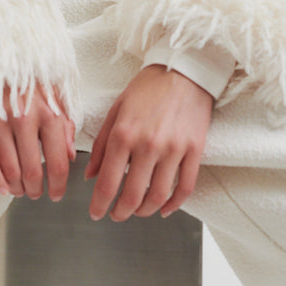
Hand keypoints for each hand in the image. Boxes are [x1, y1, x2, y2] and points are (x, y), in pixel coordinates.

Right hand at [0, 83, 75, 200]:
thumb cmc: (29, 74)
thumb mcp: (56, 94)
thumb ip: (65, 125)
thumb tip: (69, 155)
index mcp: (49, 113)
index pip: (58, 161)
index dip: (58, 185)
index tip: (56, 193)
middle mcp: (25, 118)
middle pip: (32, 170)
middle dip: (35, 189)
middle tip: (36, 193)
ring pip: (9, 169)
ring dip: (16, 187)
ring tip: (20, 190)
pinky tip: (1, 186)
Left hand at [85, 65, 212, 221]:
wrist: (184, 69)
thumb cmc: (148, 87)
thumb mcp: (116, 110)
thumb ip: (100, 144)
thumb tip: (90, 174)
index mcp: (124, 134)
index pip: (107, 183)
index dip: (99, 204)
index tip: (96, 212)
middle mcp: (148, 144)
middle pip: (133, 196)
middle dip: (121, 213)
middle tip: (116, 215)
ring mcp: (174, 149)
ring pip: (159, 196)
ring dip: (145, 211)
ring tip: (138, 211)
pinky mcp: (194, 150)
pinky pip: (186, 187)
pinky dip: (174, 204)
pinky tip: (164, 208)